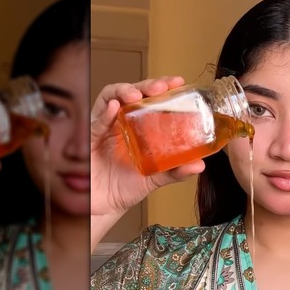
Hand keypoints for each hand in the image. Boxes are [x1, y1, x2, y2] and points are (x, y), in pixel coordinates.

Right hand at [89, 76, 204, 249]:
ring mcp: (105, 127)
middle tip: (160, 88)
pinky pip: (95, 121)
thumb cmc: (125, 186)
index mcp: (139, 126)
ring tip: (135, 94)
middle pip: (133, 93)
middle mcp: (122, 122)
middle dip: (146, 85)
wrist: (103, 205)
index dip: (163, 88)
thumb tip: (199, 164)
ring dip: (124, 91)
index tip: (177, 83)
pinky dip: (105, 113)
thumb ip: (176, 170)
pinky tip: (114, 108)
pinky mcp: (89, 138)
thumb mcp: (156, 177)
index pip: (151, 99)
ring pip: (111, 98)